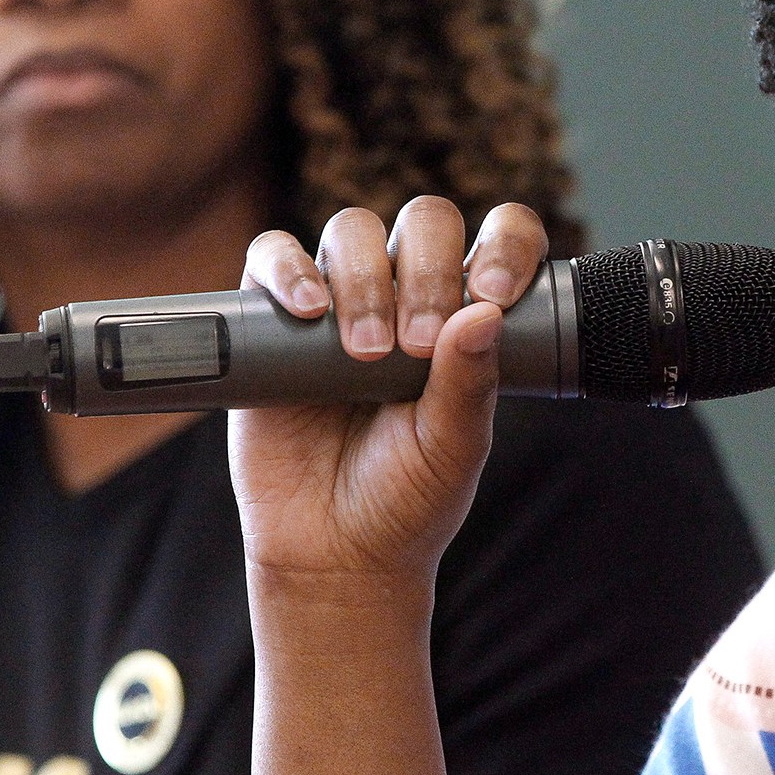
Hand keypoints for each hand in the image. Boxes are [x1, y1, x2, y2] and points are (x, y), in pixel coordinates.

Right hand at [230, 196, 547, 581]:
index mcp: (466, 316)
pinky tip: (308, 311)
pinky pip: (270, 259)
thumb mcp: (453, 447)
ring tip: (365, 352)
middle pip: (422, 223)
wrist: (332, 552)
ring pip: (351, 231)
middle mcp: (405, 295)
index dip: (505, 245)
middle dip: (427, 270)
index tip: (495, 293)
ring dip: (364, 277)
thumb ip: (470, 384)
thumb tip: (485, 312)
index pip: (498, 240)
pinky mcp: (270, 320)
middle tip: (418, 344)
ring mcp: (338, 301)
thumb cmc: (406, 499)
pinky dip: (287, 270)